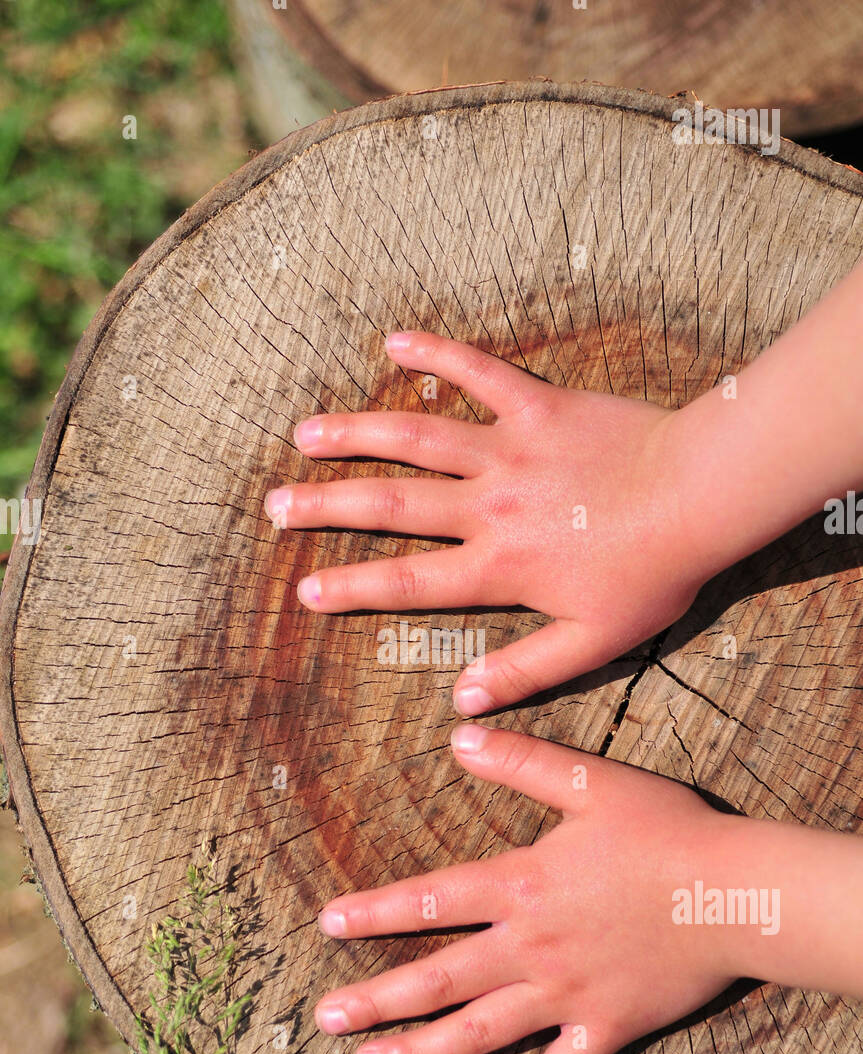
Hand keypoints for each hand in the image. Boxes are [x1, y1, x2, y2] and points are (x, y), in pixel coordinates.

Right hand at [265, 331, 706, 711]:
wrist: (699, 497)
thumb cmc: (651, 574)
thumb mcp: (592, 643)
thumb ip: (524, 672)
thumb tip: (461, 702)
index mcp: (496, 567)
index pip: (406, 583)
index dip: (350, 588)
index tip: (304, 589)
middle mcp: (487, 506)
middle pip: (389, 505)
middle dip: (324, 505)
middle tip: (273, 504)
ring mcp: (507, 450)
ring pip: (414, 437)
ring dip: (355, 433)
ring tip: (304, 433)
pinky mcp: (536, 405)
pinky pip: (478, 372)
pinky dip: (436, 352)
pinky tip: (393, 340)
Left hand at [313, 725, 737, 1053]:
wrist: (738, 892)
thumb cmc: (668, 832)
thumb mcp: (592, 782)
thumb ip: (522, 763)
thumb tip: (458, 736)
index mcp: (522, 887)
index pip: (430, 901)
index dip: (374, 912)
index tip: (327, 925)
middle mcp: (531, 948)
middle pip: (438, 979)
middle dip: (376, 1001)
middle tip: (324, 1021)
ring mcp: (566, 996)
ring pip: (478, 1033)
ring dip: (420, 1053)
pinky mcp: (606, 1028)